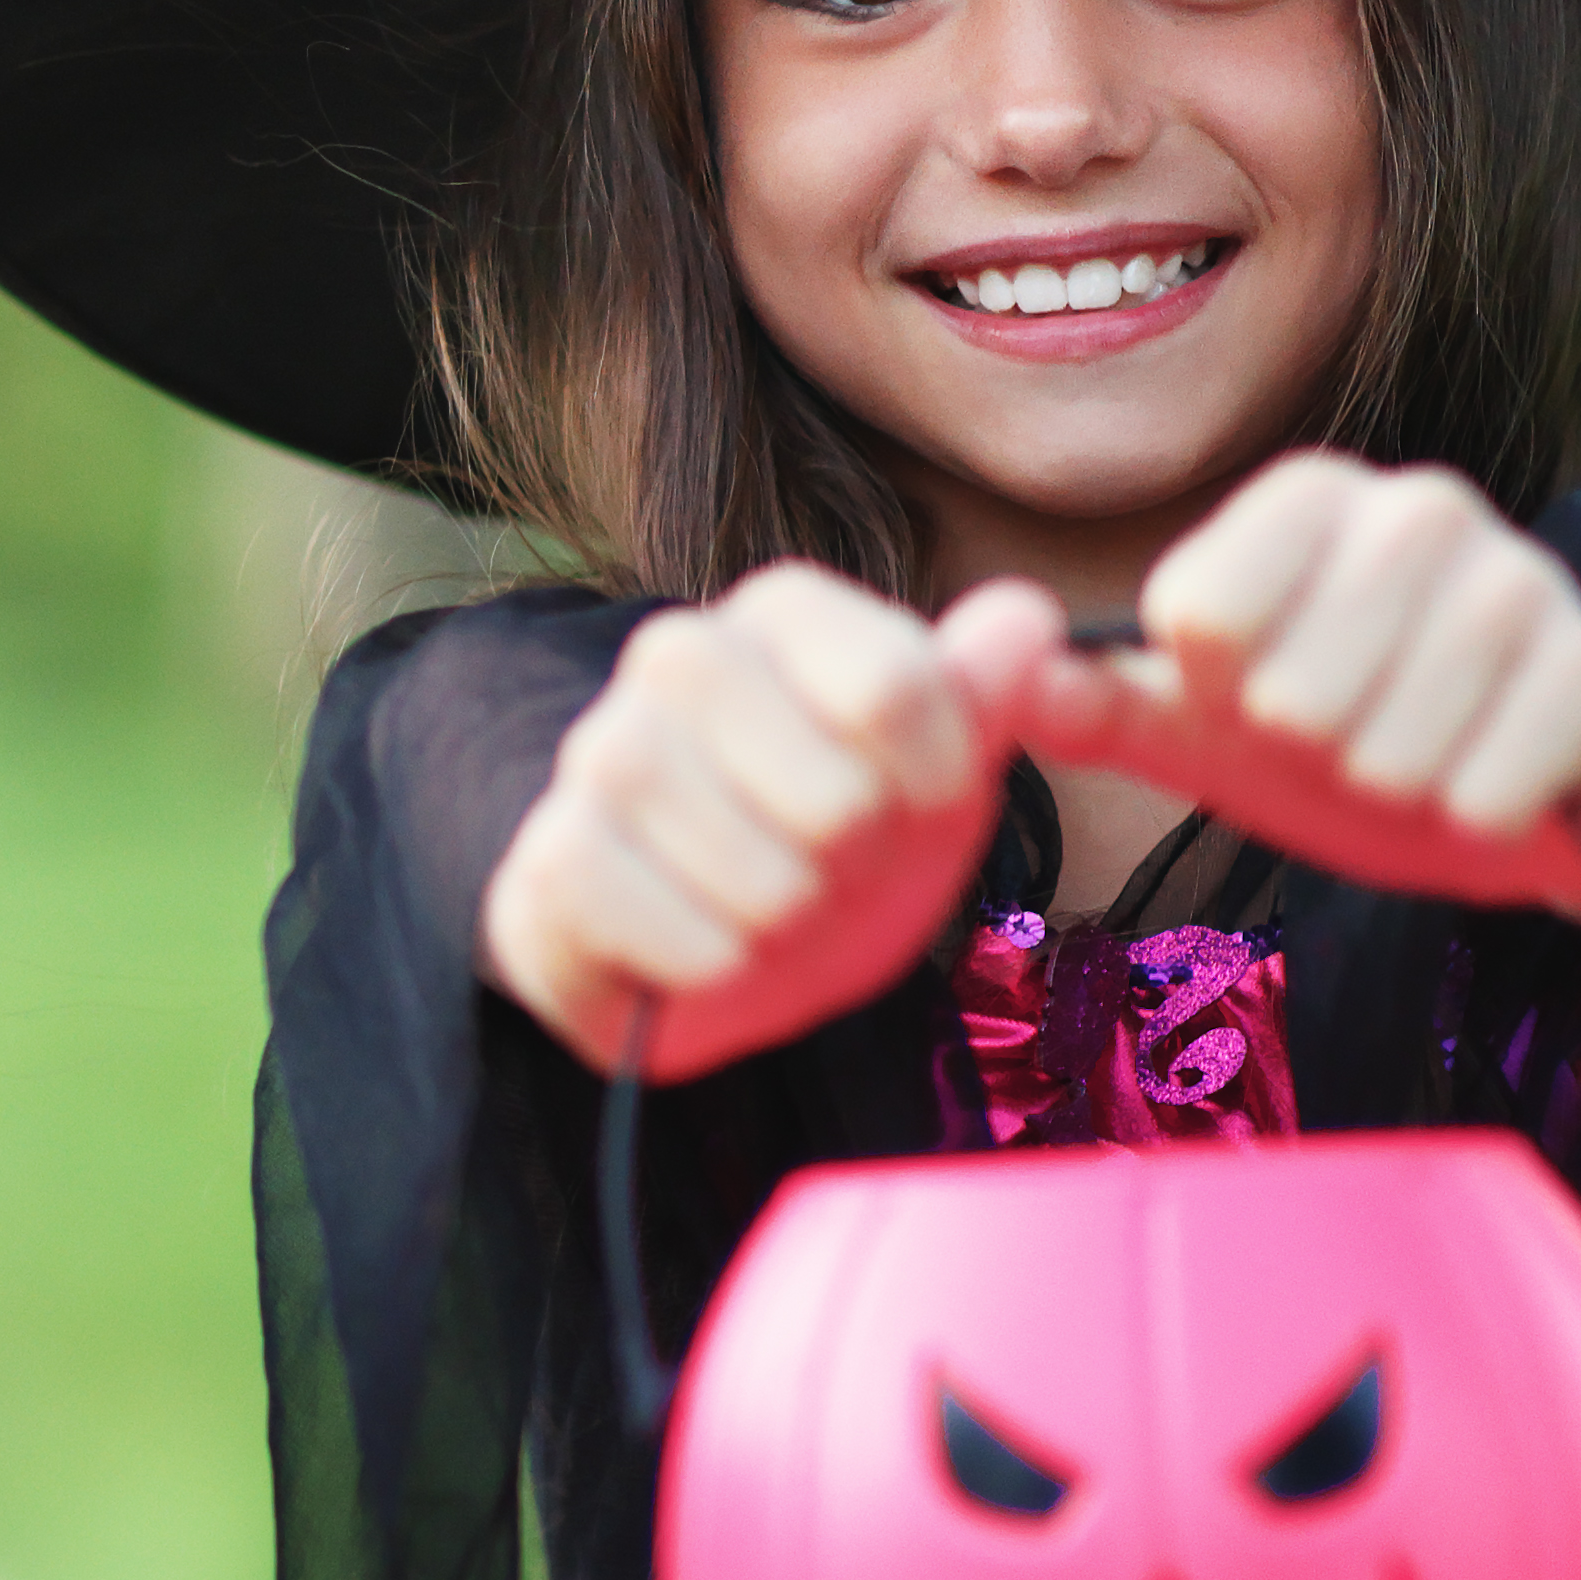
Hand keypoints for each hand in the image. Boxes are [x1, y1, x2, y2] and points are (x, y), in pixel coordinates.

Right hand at [474, 560, 1020, 1082]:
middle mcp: (677, 657)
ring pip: (757, 877)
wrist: (722, 942)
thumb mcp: (942, 770)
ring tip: (773, 913)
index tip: (921, 806)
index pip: (894, 688)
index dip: (937, 784)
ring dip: (791, 928)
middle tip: (835, 869)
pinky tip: (704, 949)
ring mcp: (600, 753)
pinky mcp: (550, 858)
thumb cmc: (842, 843)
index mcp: (780, 612)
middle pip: (838, 799)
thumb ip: (988, 695)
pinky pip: (678, 939)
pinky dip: (712, 968)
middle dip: (861, 869)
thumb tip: (1030, 616)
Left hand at [971, 454, 1580, 947]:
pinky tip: (1498, 788)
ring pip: (1384, 747)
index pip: (1195, 615)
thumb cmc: (1370, 740)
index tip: (1266, 696)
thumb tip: (995, 676)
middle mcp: (1416, 510)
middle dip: (1313, 756)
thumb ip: (1105, 706)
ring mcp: (1522, 579)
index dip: (1219, 697)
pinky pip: (1482, 788)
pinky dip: (1474, 820)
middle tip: (1363, 741)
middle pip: (1284, 693)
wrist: (1565, 780)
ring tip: (1432, 762)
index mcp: (1309, 502)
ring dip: (1395, 791)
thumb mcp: (1220, 732)